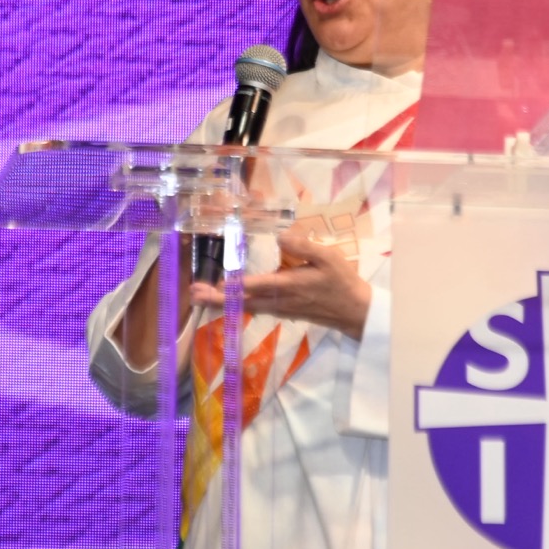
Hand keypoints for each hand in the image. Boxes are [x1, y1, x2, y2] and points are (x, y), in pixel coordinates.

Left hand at [190, 227, 371, 339]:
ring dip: (223, 302)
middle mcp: (279, 301)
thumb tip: (279, 236)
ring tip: (200, 296)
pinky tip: (228, 299)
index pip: (255, 286)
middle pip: (243, 301)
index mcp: (288, 286)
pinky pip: (255, 309)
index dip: (234, 286)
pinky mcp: (283, 312)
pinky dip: (238, 304)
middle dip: (217, 299)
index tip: (213, 284)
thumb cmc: (342, 282)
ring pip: (246, 306)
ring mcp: (280, 309)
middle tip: (193, 295)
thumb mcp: (329, 258)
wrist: (355, 312)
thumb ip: (304, 247)